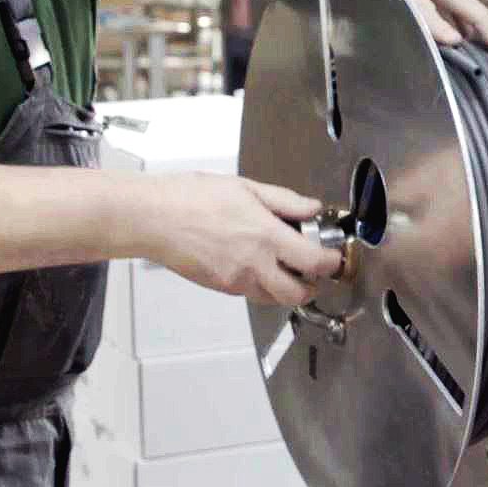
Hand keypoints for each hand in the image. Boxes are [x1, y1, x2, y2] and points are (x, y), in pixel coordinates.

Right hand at [131, 174, 344, 306]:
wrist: (154, 218)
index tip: (334, 255)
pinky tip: (258, 262)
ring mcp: (236, 280)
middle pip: (298, 294)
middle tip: (315, 269)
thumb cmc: (192, 198)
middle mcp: (254, 264)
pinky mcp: (221, 287)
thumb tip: (312, 208)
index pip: (314, 262)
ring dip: (287, 288)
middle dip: (313, 285)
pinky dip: (263, 284)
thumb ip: (286, 201)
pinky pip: (252, 293)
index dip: (332, 262)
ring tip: (286, 265)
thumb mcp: (248, 188)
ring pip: (274, 299)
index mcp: (266, 236)